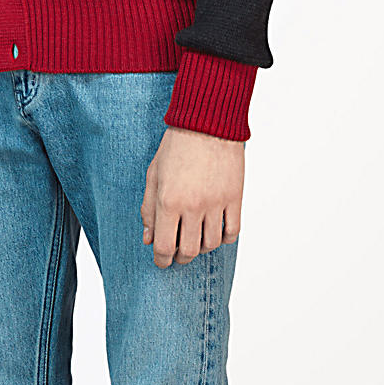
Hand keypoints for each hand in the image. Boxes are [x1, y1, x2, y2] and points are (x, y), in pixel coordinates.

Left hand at [141, 125, 242, 266]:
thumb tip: (149, 238)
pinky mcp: (235, 198)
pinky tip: (215, 231)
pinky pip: (232, 232)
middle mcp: (193, 206)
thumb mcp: (154, 176)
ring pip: (211, 244)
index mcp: (168, 201)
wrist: (207, 123)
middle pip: (189, 251)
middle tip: (178, 254)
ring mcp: (216, 203)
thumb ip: (149, 209)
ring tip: (196, 239)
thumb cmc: (176, 147)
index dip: (161, 260)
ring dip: (201, 248)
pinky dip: (223, 238)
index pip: (164, 247)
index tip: (162, 261)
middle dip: (180, 258)